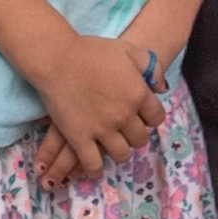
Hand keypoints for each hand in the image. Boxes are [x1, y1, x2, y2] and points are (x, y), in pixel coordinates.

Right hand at [29, 31, 170, 181]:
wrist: (56, 57)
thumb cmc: (91, 50)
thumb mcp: (127, 50)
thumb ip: (149, 65)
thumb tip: (161, 86)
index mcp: (137, 94)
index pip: (156, 118)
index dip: (149, 116)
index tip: (139, 114)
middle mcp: (124, 116)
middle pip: (140, 139)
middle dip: (134, 134)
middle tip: (123, 127)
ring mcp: (102, 129)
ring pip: (122, 154)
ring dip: (119, 150)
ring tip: (111, 143)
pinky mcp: (80, 138)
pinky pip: (94, 164)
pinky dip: (96, 169)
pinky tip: (95, 165)